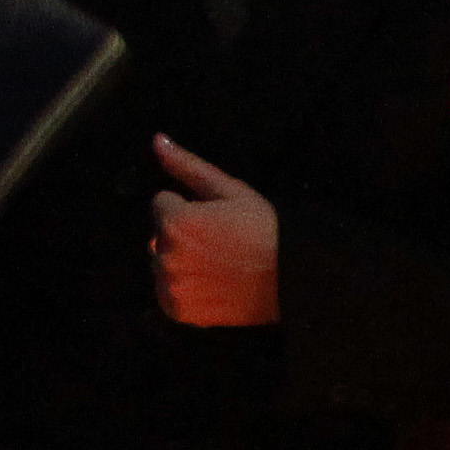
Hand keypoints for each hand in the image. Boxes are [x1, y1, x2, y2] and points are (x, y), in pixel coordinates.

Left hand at [149, 135, 278, 326]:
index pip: (163, 204)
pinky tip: (214, 287)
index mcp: (173, 220)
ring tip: (220, 269)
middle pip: (159, 236)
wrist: (293, 284)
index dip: (191, 209)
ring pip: (164, 264)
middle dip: (182, 237)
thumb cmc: (265, 232)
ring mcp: (170, 285)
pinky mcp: (178, 310)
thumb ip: (188, 167)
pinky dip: (187, 291)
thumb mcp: (231, 192)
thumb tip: (156, 139)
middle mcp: (164, 254)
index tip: (218, 222)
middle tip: (221, 247)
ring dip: (183, 263)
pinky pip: (169, 293)